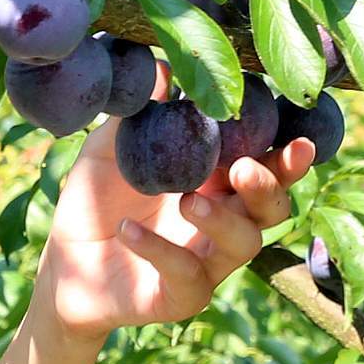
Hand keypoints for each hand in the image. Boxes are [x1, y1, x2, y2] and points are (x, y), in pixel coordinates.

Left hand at [34, 113, 313, 340]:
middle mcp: (224, 222)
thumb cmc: (97, 200)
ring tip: (187, 200)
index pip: (266, 167)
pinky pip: (187, 276)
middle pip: (272, 208)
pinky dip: (160, 250)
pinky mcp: (181, 297)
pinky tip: (127, 229)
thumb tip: (164, 66)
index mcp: (218, 183)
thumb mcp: (112, 148)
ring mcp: (208, 262)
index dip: (288, 156)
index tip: (299, 139)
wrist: (64, 264)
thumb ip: (141, 114)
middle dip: (269, 186)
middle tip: (244, 168)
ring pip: (245, 245)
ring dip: (223, 219)